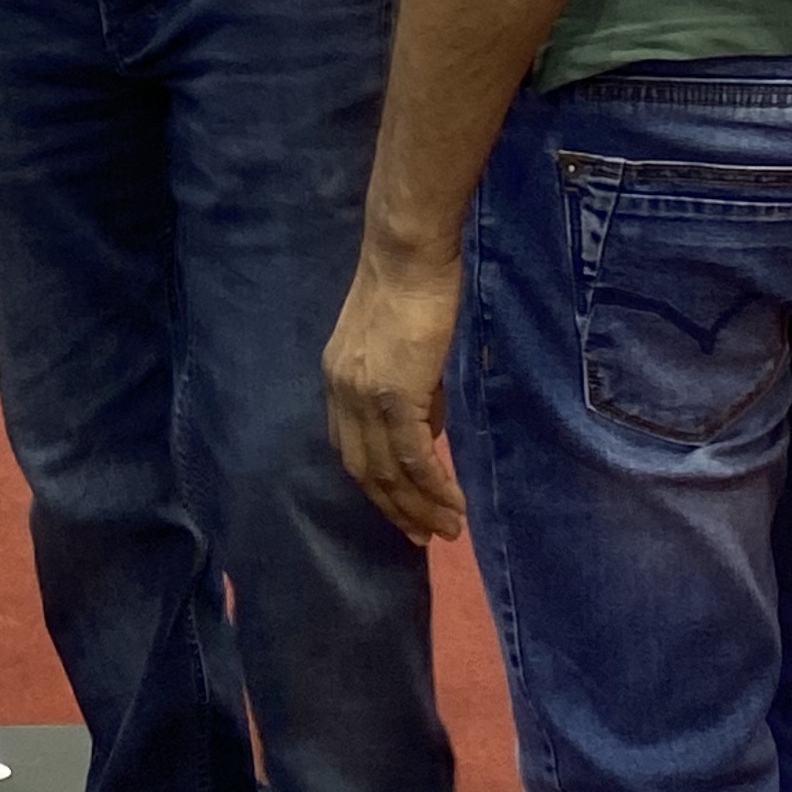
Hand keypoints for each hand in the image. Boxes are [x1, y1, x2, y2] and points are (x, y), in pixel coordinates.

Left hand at [324, 241, 467, 546]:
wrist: (408, 252)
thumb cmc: (413, 287)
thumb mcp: (403, 348)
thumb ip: (409, 391)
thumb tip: (428, 432)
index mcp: (337, 379)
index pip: (351, 448)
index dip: (377, 485)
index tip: (403, 512)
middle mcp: (341, 392)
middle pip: (364, 470)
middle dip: (396, 510)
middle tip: (424, 538)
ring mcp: (364, 395)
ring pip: (390, 471)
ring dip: (420, 508)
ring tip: (448, 532)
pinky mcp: (394, 394)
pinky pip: (414, 456)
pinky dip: (434, 487)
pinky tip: (453, 505)